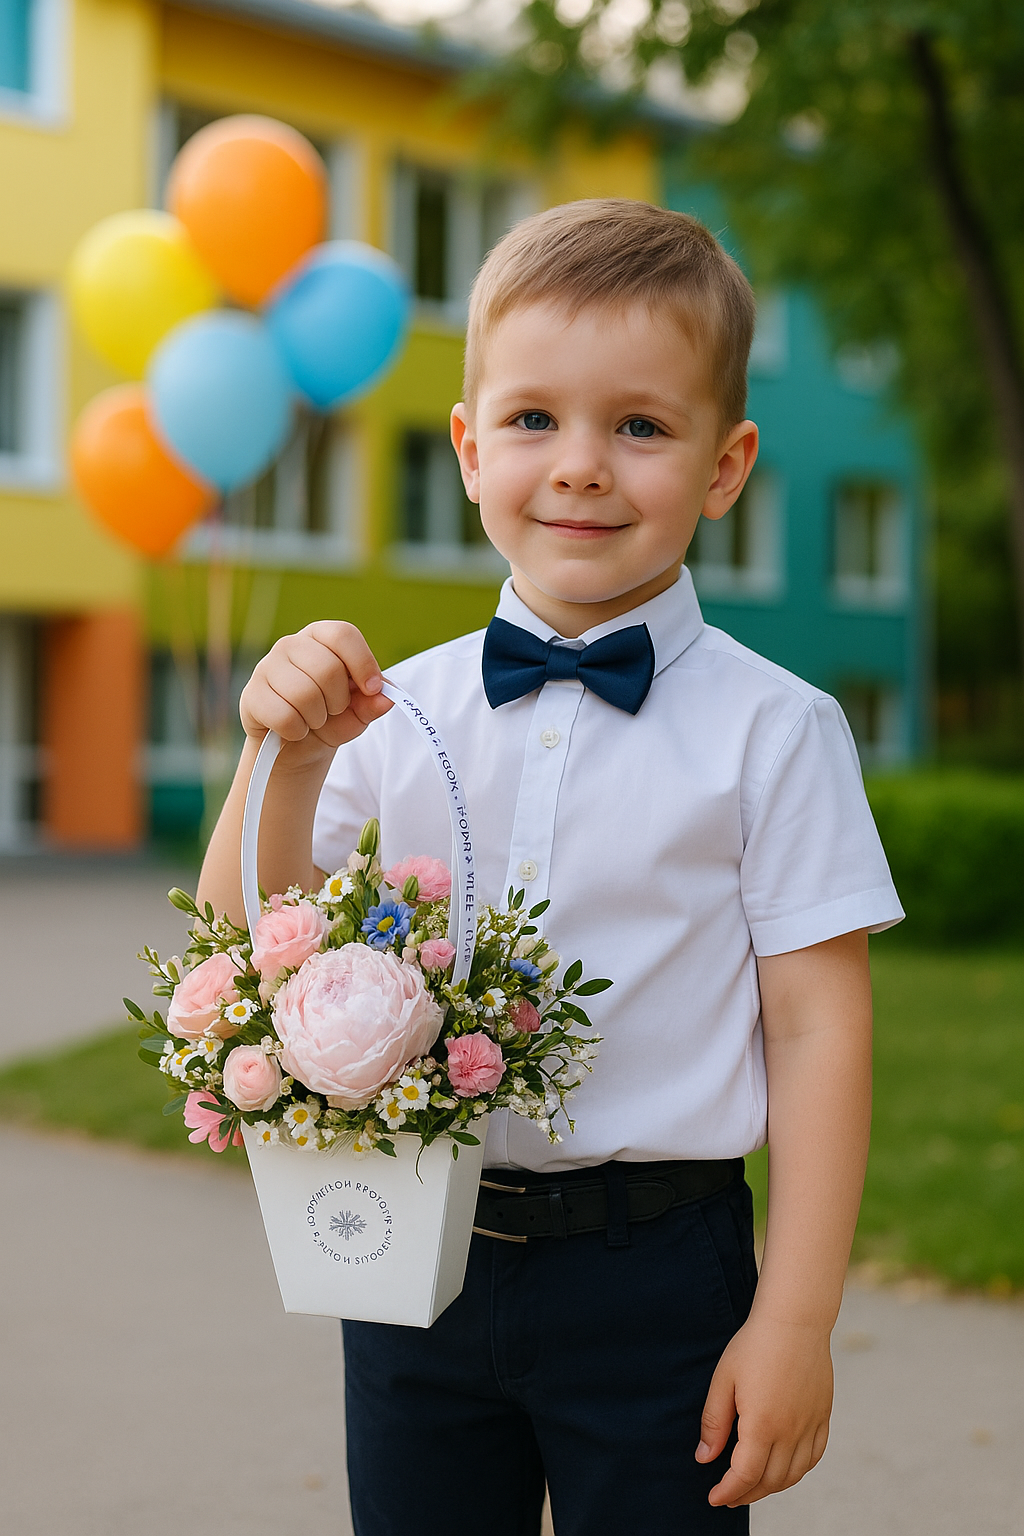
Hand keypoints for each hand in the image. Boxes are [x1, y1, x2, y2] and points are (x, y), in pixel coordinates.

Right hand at [239, 621, 391, 763]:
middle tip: (333, 710)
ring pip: (304, 694)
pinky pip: (283, 716)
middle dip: (338, 701)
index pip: (343, 634)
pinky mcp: (252, 694)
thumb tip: (386, 698)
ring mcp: (267, 667)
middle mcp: (291, 645)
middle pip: (327, 668)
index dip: (362, 663)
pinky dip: (296, 730)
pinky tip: (294, 729)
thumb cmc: (331, 719)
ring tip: (313, 720)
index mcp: (321, 637)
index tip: (372, 689)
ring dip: (317, 718)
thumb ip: (373, 703)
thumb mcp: (359, 712)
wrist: (297, 745)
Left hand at [696, 1315, 832, 1506]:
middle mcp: (790, 1431)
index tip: (714, 1498)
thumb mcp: (724, 1379)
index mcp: (762, 1424)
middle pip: (770, 1481)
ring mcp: (810, 1425)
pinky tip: (784, 1468)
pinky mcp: (823, 1415)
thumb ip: (714, 1422)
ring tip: (753, 1485)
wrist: (795, 1319)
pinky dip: (798, 1471)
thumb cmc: (754, 1344)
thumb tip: (705, 1458)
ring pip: (794, 1474)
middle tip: (729, 1494)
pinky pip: (814, 1456)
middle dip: (747, 1494)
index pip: (745, 1475)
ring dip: (772, 1486)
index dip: (728, 1492)